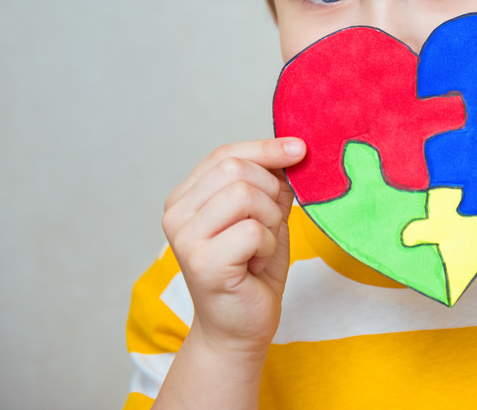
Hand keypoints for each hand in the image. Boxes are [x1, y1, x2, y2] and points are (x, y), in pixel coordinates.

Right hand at [161, 138, 305, 356]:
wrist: (241, 327)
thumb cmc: (253, 270)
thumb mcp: (266, 216)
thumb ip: (271, 183)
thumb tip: (293, 149)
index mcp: (186, 197)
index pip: (225, 154)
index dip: (266, 148)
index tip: (300, 149)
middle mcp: (176, 213)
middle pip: (236, 170)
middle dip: (270, 192)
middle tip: (269, 226)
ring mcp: (184, 238)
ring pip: (245, 196)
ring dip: (269, 222)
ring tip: (260, 247)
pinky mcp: (201, 262)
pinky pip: (252, 231)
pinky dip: (267, 246)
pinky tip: (255, 264)